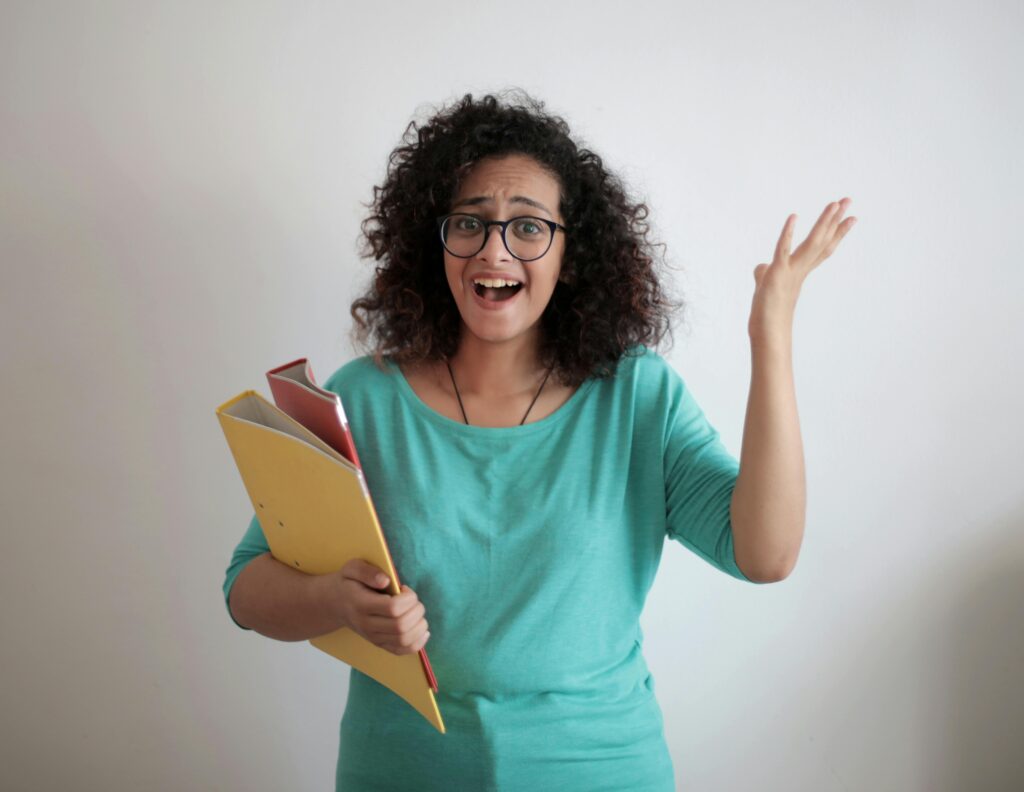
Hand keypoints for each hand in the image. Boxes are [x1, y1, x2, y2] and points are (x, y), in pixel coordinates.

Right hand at [326, 559, 430, 655]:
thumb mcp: (352, 567)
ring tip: (416, 612)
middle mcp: (367, 625)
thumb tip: (385, 581)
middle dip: (417, 610)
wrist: (336, 603)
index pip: (393, 608)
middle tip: (413, 600)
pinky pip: (401, 651)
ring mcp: (373, 637)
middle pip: (401, 626)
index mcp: (362, 605)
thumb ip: (367, 571)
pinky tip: (422, 631)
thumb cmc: (348, 582)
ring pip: (404, 640)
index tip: (404, 589)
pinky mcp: (379, 644)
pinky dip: (417, 643)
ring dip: (420, 626)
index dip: (408, 598)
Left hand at [749, 197, 856, 339]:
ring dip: (823, 222)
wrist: (767, 330)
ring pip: (811, 242)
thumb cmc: (767, 311)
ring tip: (835, 203)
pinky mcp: (777, 273)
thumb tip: (761, 267)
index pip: (823, 247)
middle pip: (822, 240)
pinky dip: (787, 234)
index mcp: (801, 270)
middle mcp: (800, 268)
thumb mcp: (766, 285)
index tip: (851, 217)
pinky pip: (783, 250)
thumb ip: (765, 272)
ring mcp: (791, 270)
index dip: (837, 232)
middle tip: (849, 200)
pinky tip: (793, 217)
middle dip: (835, 220)